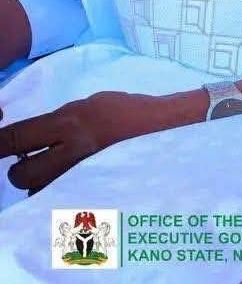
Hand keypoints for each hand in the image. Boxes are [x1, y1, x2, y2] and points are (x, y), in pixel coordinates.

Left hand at [0, 90, 202, 194]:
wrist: (165, 128)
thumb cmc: (128, 110)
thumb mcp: (91, 103)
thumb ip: (61, 120)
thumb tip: (36, 135)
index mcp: (71, 121)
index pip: (20, 136)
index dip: (0, 142)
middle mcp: (72, 150)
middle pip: (21, 175)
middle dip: (18, 169)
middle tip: (28, 160)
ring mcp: (82, 173)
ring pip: (39, 191)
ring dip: (38, 182)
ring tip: (57, 169)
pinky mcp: (92, 189)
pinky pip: (61, 197)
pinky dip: (58, 190)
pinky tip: (72, 178)